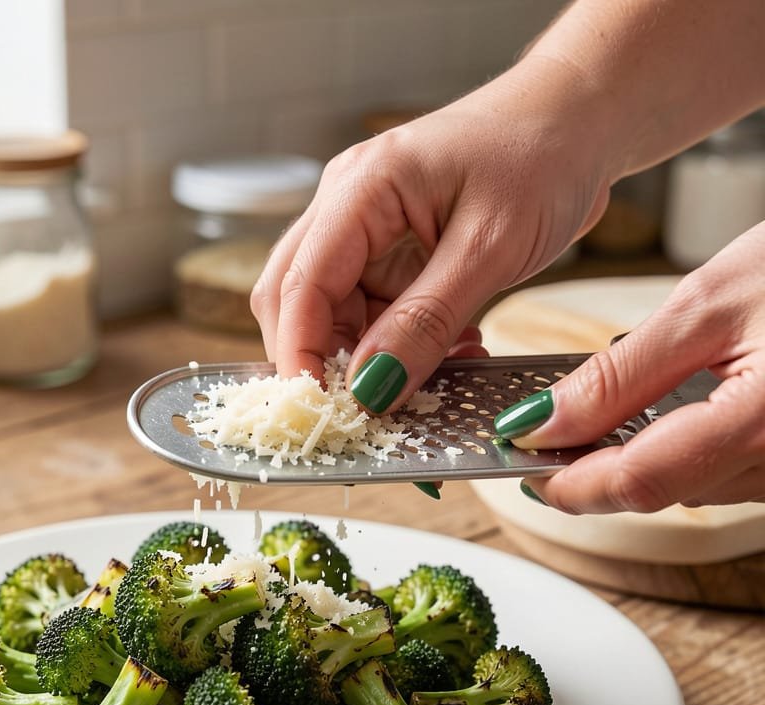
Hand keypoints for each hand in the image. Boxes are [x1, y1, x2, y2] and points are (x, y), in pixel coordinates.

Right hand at [251, 60, 612, 412]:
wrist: (579, 120)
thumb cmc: (543, 156)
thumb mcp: (490, 247)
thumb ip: (425, 322)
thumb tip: (370, 389)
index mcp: (359, 188)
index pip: (298, 285)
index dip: (300, 355)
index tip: (320, 412)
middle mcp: (346, 207)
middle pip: (295, 302)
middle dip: (322, 362)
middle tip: (364, 412)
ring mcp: (365, 232)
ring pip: (335, 317)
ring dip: (370, 361)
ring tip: (434, 379)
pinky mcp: (389, 254)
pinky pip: (375, 316)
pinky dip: (400, 348)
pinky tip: (448, 355)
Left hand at [497, 223, 764, 511]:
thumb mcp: (708, 304)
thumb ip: (620, 377)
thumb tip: (541, 422)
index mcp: (763, 421)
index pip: (637, 482)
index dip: (566, 482)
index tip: (519, 461)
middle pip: (660, 493)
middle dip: (593, 472)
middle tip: (542, 439)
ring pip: (691, 488)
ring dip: (635, 463)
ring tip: (594, 422)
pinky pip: (729, 472)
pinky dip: (682, 452)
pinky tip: (661, 417)